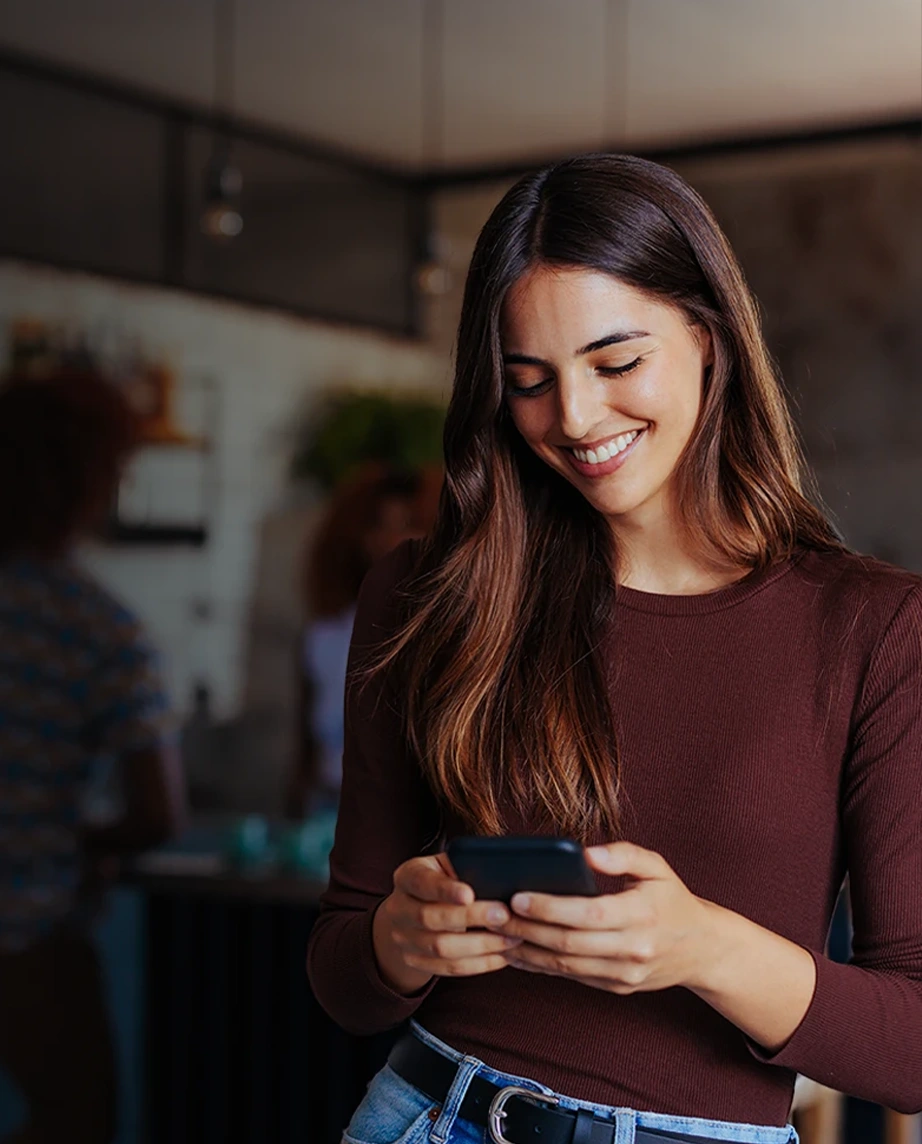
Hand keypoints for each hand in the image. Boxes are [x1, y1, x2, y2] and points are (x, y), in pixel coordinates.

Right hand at [372, 853, 522, 995]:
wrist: (414, 908)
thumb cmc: (443, 880)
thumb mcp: (447, 865)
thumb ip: (464, 867)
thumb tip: (499, 874)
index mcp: (407, 876)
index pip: (422, 882)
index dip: (444, 890)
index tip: (470, 894)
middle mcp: (398, 908)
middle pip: (430, 918)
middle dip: (471, 918)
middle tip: (504, 915)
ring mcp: (402, 937)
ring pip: (440, 948)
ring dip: (480, 945)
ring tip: (511, 937)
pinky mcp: (414, 960)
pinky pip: (448, 968)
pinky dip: (479, 964)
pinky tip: (502, 955)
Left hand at [495, 842, 714, 994]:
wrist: (701, 949)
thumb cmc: (672, 900)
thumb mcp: (657, 867)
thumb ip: (624, 854)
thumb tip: (587, 852)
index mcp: (642, 914)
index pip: (588, 914)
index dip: (550, 907)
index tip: (518, 896)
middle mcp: (633, 949)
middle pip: (570, 943)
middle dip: (528, 929)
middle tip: (495, 914)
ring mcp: (624, 973)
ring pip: (566, 965)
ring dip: (528, 951)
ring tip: (498, 932)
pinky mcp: (616, 987)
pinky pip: (572, 977)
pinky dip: (542, 966)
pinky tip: (518, 951)